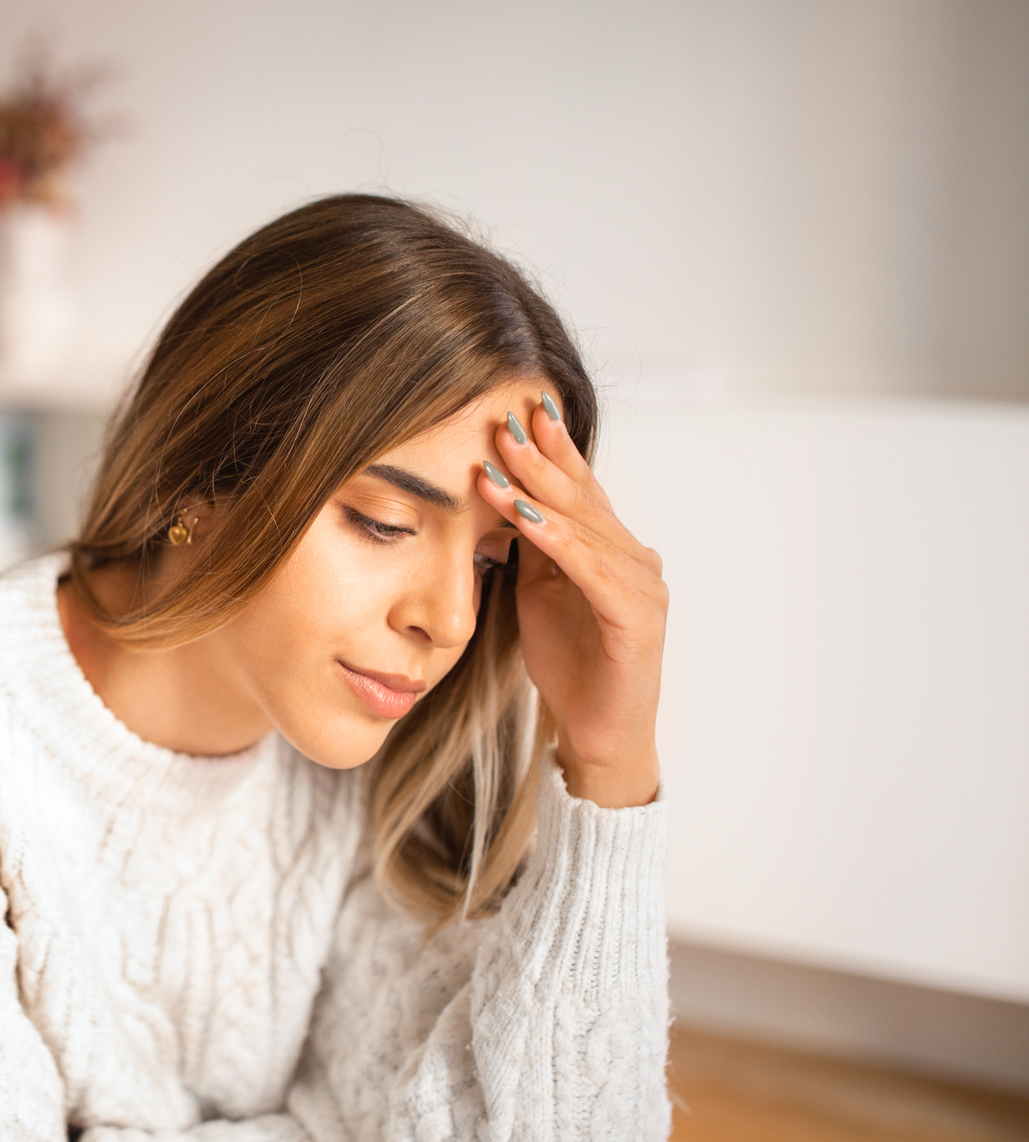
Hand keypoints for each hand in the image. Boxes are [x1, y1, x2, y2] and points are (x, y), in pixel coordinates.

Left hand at [476, 398, 665, 808]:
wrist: (594, 730)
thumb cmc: (570, 662)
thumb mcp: (538, 590)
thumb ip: (531, 545)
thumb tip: (500, 493)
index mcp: (611, 549)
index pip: (578, 489)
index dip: (551, 450)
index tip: (516, 410)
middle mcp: (634, 559)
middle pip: (582, 498)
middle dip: (541, 457)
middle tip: (504, 419)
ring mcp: (641, 587)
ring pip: (586, 526)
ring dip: (540, 490)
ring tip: (500, 460)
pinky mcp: (637, 619)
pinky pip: (593, 570)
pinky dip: (558, 540)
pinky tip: (525, 517)